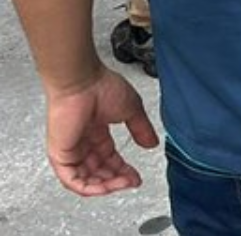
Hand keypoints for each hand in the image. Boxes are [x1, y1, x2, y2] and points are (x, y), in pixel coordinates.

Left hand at [45, 69, 157, 196]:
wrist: (82, 81)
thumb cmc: (101, 86)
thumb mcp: (131, 110)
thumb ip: (141, 129)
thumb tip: (151, 144)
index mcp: (96, 132)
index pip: (109, 159)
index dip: (123, 170)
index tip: (136, 176)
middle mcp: (82, 143)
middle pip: (98, 172)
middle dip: (117, 179)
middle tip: (131, 181)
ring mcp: (70, 150)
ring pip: (85, 180)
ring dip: (106, 186)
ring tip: (123, 183)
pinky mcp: (60, 155)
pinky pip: (72, 180)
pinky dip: (90, 188)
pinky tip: (106, 187)